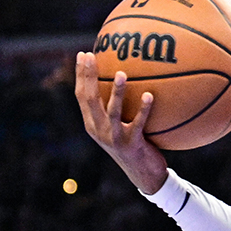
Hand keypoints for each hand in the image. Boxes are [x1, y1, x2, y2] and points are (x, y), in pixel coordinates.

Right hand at [74, 52, 167, 195]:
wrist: (143, 176)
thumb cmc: (135, 145)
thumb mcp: (120, 126)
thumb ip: (118, 107)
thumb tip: (127, 77)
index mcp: (92, 124)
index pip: (81, 95)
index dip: (80, 75)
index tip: (83, 54)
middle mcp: (98, 130)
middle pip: (90, 99)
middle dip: (89, 76)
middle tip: (92, 56)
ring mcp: (114, 138)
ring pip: (112, 111)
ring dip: (117, 92)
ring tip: (122, 73)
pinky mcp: (131, 144)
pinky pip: (138, 123)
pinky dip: (144, 109)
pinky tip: (150, 95)